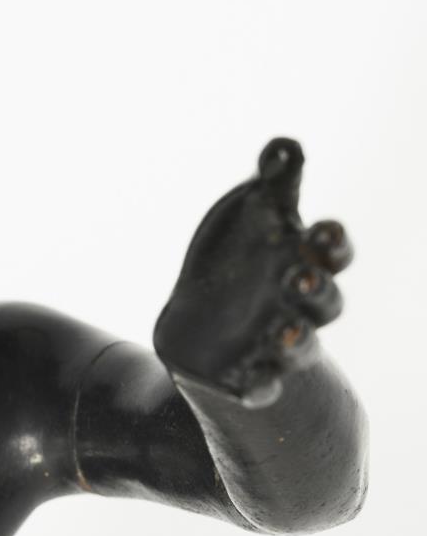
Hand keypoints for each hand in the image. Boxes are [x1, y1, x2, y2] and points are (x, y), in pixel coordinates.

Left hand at [153, 139, 352, 406]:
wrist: (204, 318)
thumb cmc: (243, 256)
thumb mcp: (253, 215)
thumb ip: (272, 184)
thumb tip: (284, 144)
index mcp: (306, 260)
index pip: (332, 253)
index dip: (331, 243)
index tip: (321, 228)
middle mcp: (300, 304)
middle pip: (324, 301)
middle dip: (316, 288)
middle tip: (302, 276)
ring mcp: (277, 340)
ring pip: (299, 345)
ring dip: (298, 339)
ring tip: (290, 331)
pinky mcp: (247, 373)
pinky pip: (260, 386)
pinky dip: (260, 389)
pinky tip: (251, 390)